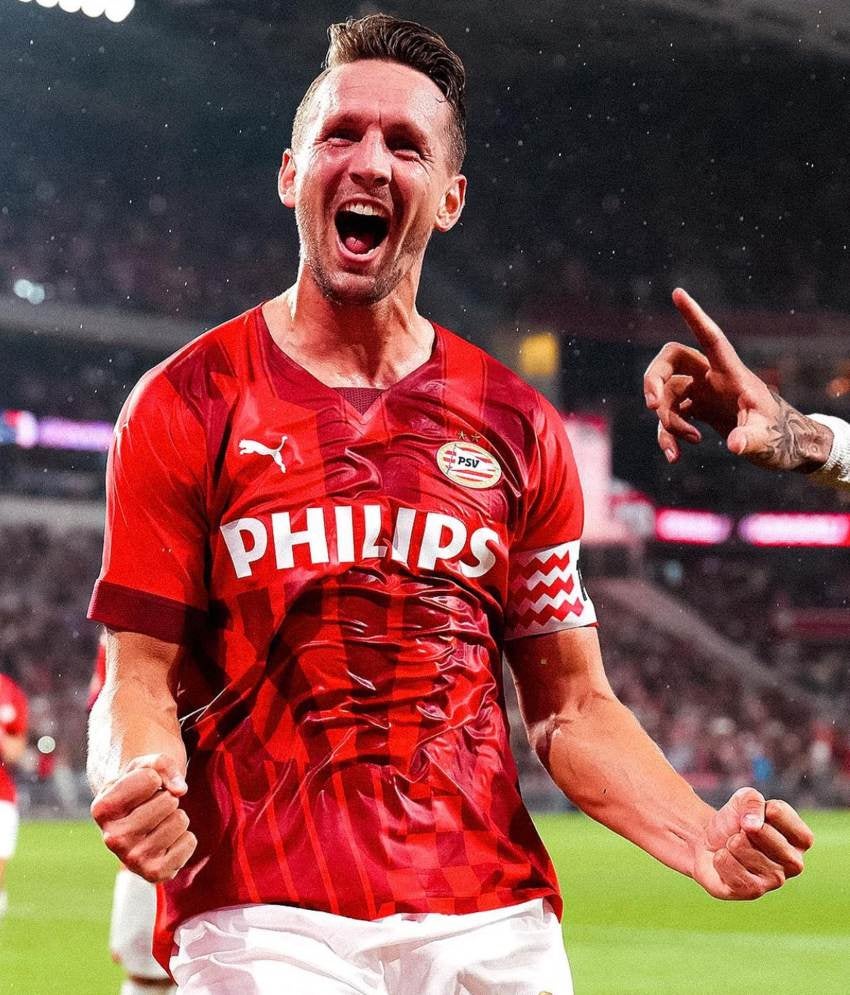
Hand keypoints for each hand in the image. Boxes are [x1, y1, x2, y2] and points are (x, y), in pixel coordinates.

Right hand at [90, 753, 196, 881]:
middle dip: (167, 798)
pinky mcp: (154, 874)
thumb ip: (162, 764)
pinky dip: (185, 837)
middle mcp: (112, 838)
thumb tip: (180, 789)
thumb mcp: (146, 766)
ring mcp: (132, 859)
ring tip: (159, 823)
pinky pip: (190, 842)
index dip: (154, 776)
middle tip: (153, 807)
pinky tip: (167, 840)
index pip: (150, 778)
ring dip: (176, 817)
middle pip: (168, 801)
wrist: (138, 820)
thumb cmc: (140, 788)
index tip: (144, 787)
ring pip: (180, 820)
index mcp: (102, 809)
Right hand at [643, 288, 832, 470]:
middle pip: (671, 361)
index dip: (694, 315)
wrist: (781, 447)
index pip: (710, 338)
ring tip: (685, 444)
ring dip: (666, 421)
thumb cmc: (781, 436)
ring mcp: (702, 393)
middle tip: (651, 406)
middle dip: (653, 380)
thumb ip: (751, 438)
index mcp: (731, 373)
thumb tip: (735, 445)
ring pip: (666, 395)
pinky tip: (675, 456)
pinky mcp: (696, 410)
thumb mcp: (768, 438)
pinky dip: (668, 436)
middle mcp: (711, 377)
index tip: (678, 293)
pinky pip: (669, 417)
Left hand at [691, 787, 812, 900]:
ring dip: (733, 843)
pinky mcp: (752, 892)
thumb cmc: (734, 820)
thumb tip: (754, 825)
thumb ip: (753, 801)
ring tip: (731, 844)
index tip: (758, 811)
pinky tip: (722, 857)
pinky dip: (722, 859)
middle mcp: (793, 864)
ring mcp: (774, 881)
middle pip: (774, 842)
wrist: (706, 840)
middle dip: (749, 829)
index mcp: (799, 841)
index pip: (794, 827)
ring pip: (751, 855)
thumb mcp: (744, 799)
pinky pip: (736, 875)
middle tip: (740, 830)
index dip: (770, 813)